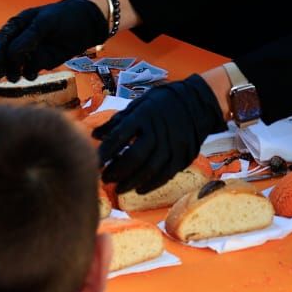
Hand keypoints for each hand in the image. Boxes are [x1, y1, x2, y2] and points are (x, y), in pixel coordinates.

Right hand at [0, 0, 106, 80]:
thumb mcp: (46, 22)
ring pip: (15, 65)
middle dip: (0, 65)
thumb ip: (29, 36)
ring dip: (12, 72)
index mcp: (18, 25)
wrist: (87, 25)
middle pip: (5, 54)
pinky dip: (28, 74)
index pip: (2, 38)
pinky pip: (29, 71)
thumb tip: (12, 53)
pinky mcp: (40, 62)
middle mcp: (20, 39)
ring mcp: (30, 52)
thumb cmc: (64, 17)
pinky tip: (32, 75)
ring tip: (15, 78)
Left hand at [95, 75, 224, 193]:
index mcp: (143, 115)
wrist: (196, 102)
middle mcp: (158, 131)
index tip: (96, 163)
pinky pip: (165, 175)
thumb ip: (116, 121)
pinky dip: (150, 185)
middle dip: (117, 171)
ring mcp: (172, 145)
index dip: (106, 152)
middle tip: (105, 179)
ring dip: (131, 182)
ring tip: (118, 188)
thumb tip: (94, 135)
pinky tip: (138, 189)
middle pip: (135, 157)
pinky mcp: (183, 156)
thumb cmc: (161, 103)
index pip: (120, 136)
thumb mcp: (137, 105)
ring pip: (149, 169)